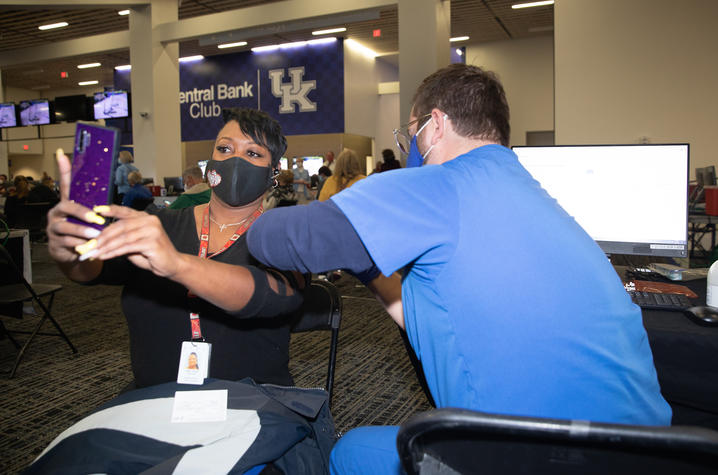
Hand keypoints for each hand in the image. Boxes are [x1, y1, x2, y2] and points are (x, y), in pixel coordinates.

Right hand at [46, 149, 105, 264]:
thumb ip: (93, 202)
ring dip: (82, 231)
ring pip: (66, 227)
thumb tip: (104, 185)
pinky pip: (67, 243)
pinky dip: (80, 244)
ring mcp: (54, 228)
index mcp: (66, 203)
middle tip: (96, 218)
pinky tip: (89, 246)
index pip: (65, 184)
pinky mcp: (56, 244)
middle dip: (81, 212)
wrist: (75, 253)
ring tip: (95, 235)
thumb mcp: (88, 216)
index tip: (62, 154)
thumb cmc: (83, 230)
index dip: (64, 170)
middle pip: (66, 207)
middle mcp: (57, 213)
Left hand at [86, 205, 183, 277]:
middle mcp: (150, 220)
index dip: (110, 210)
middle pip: (121, 226)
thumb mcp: (133, 244)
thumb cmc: (152, 255)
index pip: (125, 211)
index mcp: (146, 217)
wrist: (172, 265)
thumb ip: (121, 239)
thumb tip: (99, 240)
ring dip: (106, 246)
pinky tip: (104, 256)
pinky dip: (114, 252)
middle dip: (103, 236)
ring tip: (94, 252)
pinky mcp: (153, 242)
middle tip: (90, 245)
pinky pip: (128, 246)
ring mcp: (153, 230)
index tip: (96, 210)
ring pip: (123, 237)